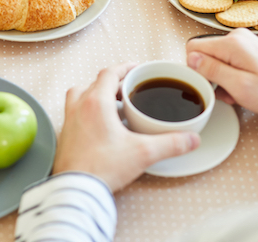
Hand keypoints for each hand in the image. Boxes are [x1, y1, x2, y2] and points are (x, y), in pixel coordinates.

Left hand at [52, 63, 199, 191]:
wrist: (76, 189)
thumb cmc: (102, 168)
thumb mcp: (143, 153)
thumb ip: (170, 143)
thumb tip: (191, 139)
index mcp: (96, 102)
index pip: (109, 73)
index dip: (124, 68)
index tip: (136, 69)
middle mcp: (79, 106)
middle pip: (95, 83)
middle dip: (114, 83)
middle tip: (130, 90)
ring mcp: (69, 120)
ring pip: (81, 95)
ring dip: (96, 95)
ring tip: (114, 105)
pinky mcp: (66, 135)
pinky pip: (76, 112)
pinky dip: (88, 111)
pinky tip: (101, 125)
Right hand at [186, 29, 257, 116]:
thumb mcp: (239, 86)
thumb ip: (212, 70)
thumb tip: (191, 59)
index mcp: (231, 43)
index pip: (193, 48)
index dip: (196, 68)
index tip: (210, 83)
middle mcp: (236, 36)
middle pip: (204, 53)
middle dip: (210, 74)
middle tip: (226, 92)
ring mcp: (244, 41)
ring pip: (216, 58)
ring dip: (221, 76)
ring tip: (237, 91)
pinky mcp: (249, 48)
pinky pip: (228, 59)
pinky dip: (231, 73)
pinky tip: (242, 85)